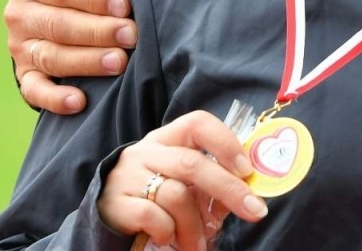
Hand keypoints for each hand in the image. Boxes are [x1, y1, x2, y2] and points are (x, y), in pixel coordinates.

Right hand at [6, 0, 138, 113]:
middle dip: (97, 31)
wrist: (60, 10)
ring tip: (119, 63)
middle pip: (58, 25)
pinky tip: (79, 102)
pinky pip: (34, 90)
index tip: (125, 5)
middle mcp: (18, 12)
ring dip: (85, 62)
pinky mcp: (23, 74)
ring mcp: (18, 45)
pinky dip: (54, 98)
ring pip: (51, 57)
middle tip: (132, 36)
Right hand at [100, 111, 267, 250]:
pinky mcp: (116, 203)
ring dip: (195, 226)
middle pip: (192, 164)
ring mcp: (129, 175)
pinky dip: (168, 232)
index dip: (225, 143)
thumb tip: (250, 191)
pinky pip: (153, 217)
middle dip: (229, 189)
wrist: (107, 215)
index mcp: (168, 138)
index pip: (197, 123)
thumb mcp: (185, 184)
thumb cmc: (157, 197)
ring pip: (176, 195)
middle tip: (255, 212)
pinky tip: (168, 239)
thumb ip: (213, 184)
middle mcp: (147, 151)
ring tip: (198, 244)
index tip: (247, 170)